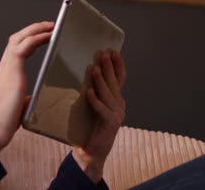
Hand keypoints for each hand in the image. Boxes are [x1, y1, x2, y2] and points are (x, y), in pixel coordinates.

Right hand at [0, 21, 53, 159]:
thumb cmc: (3, 122)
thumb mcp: (17, 106)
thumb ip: (23, 99)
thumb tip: (30, 99)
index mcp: (5, 74)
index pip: (16, 48)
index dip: (29, 39)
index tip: (44, 35)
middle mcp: (3, 68)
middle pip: (16, 38)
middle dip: (33, 29)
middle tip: (50, 25)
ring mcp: (6, 69)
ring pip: (18, 39)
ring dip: (35, 29)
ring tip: (51, 26)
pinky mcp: (11, 73)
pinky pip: (22, 48)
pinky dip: (35, 38)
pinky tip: (48, 36)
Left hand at [72, 50, 126, 183]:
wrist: (90, 152)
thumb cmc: (88, 127)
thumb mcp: (91, 105)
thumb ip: (92, 91)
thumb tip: (85, 72)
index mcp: (115, 100)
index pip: (119, 79)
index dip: (117, 65)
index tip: (114, 51)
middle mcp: (118, 105)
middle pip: (115, 83)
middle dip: (110, 67)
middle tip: (104, 53)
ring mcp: (116, 115)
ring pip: (108, 94)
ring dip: (101, 80)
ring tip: (95, 68)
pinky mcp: (109, 125)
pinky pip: (102, 110)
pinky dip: (95, 101)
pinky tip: (88, 92)